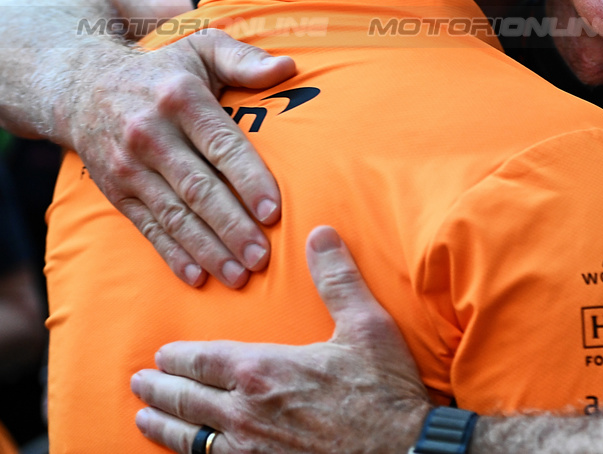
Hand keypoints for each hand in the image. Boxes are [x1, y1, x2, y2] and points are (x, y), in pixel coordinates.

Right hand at [64, 29, 294, 286]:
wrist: (81, 85)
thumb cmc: (163, 70)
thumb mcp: (202, 47)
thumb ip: (245, 59)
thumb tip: (287, 67)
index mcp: (180, 99)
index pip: (221, 145)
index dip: (248, 179)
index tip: (273, 211)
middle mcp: (151, 134)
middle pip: (198, 188)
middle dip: (232, 226)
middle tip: (262, 257)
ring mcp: (128, 167)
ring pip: (174, 215)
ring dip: (207, 249)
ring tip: (239, 275)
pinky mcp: (115, 192)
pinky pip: (148, 228)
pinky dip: (173, 254)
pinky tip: (198, 276)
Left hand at [132, 226, 432, 453]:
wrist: (400, 451)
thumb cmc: (384, 391)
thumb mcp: (366, 325)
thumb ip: (337, 278)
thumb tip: (320, 234)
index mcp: (263, 370)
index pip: (202, 360)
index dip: (178, 356)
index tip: (161, 354)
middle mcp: (244, 412)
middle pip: (186, 398)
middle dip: (158, 389)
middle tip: (138, 383)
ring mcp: (248, 450)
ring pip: (189, 437)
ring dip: (163, 425)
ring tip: (144, 418)